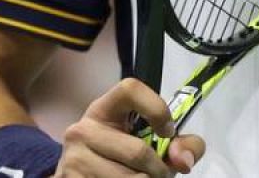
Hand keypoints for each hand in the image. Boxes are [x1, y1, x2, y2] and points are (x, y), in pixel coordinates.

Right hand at [56, 78, 205, 176]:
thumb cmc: (124, 158)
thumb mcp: (153, 144)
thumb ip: (181, 144)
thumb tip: (183, 159)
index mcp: (104, 109)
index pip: (130, 89)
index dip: (156, 108)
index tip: (167, 131)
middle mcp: (83, 128)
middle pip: (138, 151)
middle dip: (158, 169)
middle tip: (159, 173)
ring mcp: (75, 157)